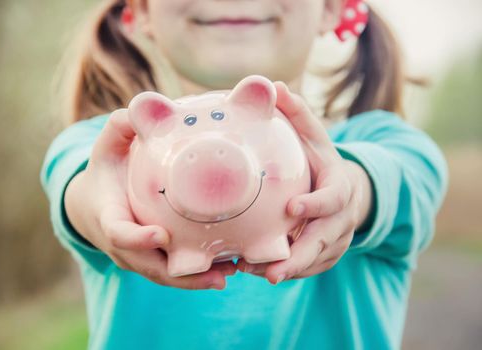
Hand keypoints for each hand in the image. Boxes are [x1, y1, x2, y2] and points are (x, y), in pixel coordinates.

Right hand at [65, 108, 235, 289]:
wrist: (94, 205)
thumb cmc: (105, 172)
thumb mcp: (106, 148)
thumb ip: (120, 128)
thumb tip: (140, 108)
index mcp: (108, 217)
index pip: (118, 233)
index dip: (137, 239)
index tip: (162, 236)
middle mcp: (123, 246)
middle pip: (150, 267)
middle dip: (181, 274)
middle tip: (217, 271)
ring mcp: (137, 257)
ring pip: (166, 276)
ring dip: (197, 280)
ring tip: (230, 273)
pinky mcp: (152, 261)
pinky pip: (175, 273)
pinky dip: (198, 276)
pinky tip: (228, 269)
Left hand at [236, 82, 372, 283]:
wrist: (347, 192)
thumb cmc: (322, 162)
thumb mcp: (314, 137)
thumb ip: (297, 114)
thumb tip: (273, 85)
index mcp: (339, 187)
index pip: (333, 198)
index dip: (316, 205)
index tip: (293, 208)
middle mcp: (341, 218)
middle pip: (325, 240)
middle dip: (300, 256)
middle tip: (272, 270)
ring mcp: (336, 240)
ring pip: (315, 260)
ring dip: (288, 268)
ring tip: (255, 274)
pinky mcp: (327, 255)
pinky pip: (310, 268)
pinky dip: (288, 272)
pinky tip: (258, 273)